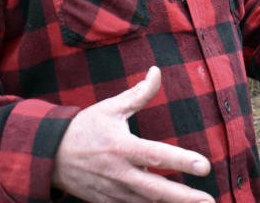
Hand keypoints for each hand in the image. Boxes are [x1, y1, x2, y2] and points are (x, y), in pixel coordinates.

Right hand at [52, 66, 213, 202]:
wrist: (49, 156)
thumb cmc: (85, 128)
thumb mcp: (110, 107)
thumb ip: (138, 93)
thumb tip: (156, 71)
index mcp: (122, 147)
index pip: (157, 156)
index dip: (182, 161)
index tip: (205, 167)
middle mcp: (120, 173)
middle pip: (157, 190)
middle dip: (184, 198)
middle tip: (210, 202)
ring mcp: (113, 192)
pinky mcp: (108, 202)